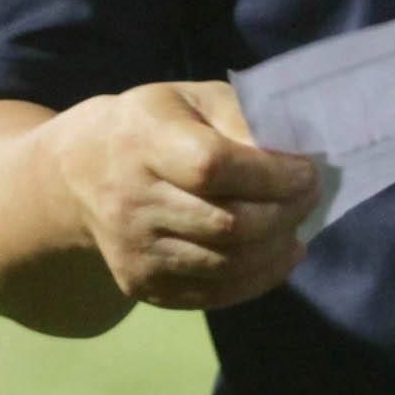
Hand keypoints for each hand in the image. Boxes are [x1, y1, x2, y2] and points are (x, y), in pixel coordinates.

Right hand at [43, 80, 320, 311]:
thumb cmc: (157, 124)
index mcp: (144, 139)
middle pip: (225, 224)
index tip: (307, 171)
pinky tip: (279, 255)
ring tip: (297, 225)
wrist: (84, 172)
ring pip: (225, 264)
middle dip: (284, 213)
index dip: (269, 176)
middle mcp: (130, 199)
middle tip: (310, 197)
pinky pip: (212, 295)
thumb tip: (293, 158)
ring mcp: (134, 249)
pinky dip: (258, 279)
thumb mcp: (195, 99)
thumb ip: (243, 119)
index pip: (211, 168)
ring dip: (276, 248)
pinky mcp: (141, 284)